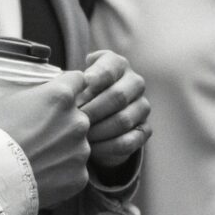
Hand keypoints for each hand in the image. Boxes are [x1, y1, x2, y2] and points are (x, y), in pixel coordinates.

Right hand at [0, 69, 92, 207]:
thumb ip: (23, 85)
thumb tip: (31, 85)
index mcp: (61, 95)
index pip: (77, 80)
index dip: (64, 87)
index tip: (53, 97)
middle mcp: (78, 121)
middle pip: (76, 115)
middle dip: (60, 121)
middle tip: (35, 133)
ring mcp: (80, 151)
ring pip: (76, 144)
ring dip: (61, 147)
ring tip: (34, 157)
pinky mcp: (79, 177)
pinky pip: (73, 170)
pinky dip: (60, 172)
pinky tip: (39, 174)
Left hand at [81, 50, 151, 172]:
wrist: (93, 118)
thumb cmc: (79, 96)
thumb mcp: (74, 83)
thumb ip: (72, 80)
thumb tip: (71, 84)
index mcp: (118, 65)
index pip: (110, 68)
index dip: (95, 77)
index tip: (81, 86)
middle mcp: (134, 83)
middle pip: (118, 96)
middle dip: (92, 110)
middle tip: (73, 120)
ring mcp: (142, 107)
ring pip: (123, 120)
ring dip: (98, 131)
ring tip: (79, 136)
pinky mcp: (144, 130)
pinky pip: (128, 141)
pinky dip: (107, 147)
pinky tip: (91, 149)